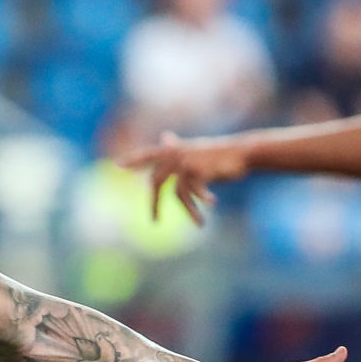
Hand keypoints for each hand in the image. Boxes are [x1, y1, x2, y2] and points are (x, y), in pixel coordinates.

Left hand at [119, 132, 250, 225]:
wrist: (242, 152)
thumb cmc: (219, 153)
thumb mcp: (195, 149)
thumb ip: (177, 147)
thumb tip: (165, 137)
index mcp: (174, 149)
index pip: (149, 154)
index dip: (134, 159)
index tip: (118, 165)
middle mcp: (177, 154)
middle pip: (156, 181)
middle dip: (154, 203)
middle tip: (154, 221)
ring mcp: (187, 162)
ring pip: (178, 193)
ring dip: (190, 211)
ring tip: (200, 224)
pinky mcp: (198, 170)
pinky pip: (193, 193)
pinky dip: (202, 200)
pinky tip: (211, 204)